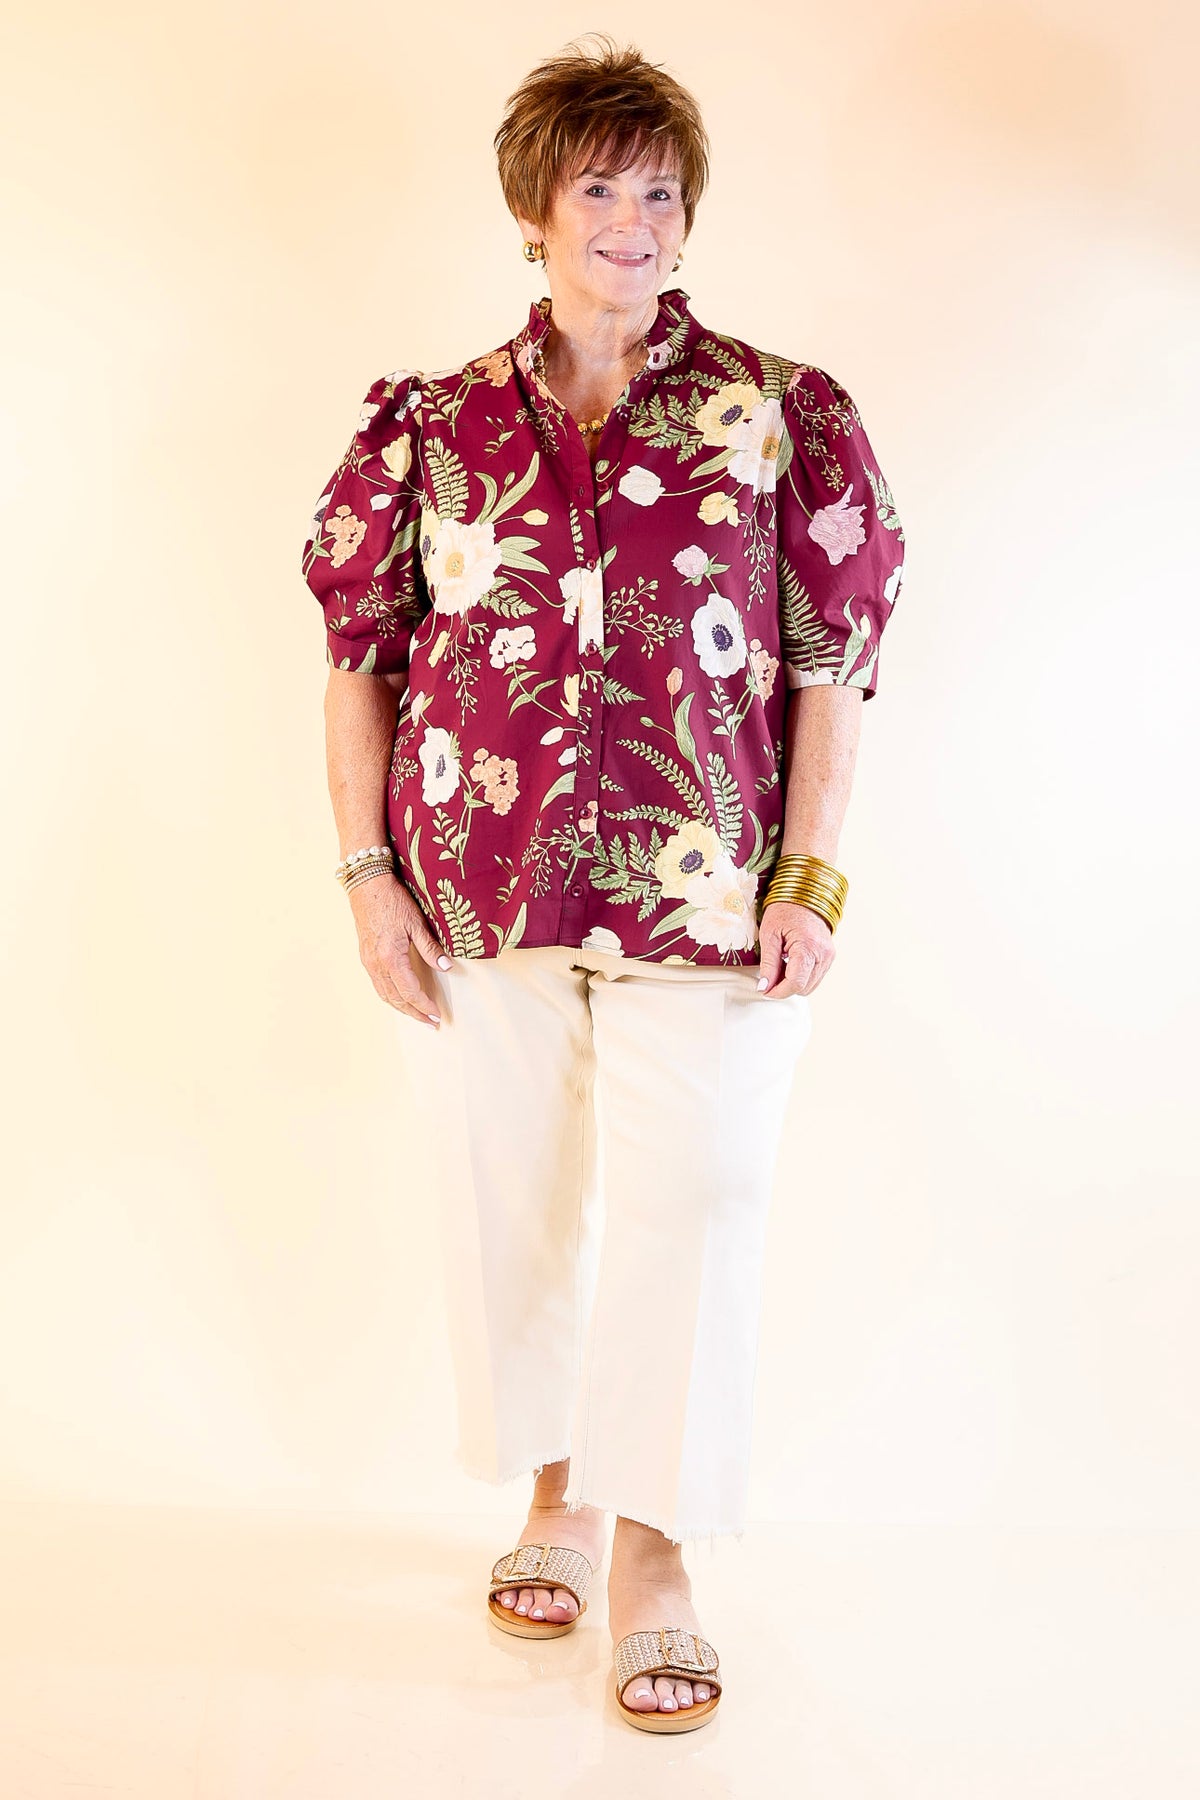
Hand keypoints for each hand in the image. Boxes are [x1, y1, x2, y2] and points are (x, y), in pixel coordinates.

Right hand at [348, 872, 451, 1028]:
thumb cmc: (392, 900)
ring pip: (385, 995)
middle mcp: (376, 964)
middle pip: (396, 999)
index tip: (437, 1015)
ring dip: (402, 1008)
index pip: (410, 991)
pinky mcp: (366, 958)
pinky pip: (378, 985)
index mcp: (390, 958)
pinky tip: (399, 998)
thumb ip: (431, 948)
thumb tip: (447, 967)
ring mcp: (368, 962)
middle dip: (414, 1013)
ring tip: (417, 1015)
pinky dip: (390, 997)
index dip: (424, 1006)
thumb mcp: (416, 923)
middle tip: (430, 1023)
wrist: (367, 886)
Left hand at [755, 900, 833, 997]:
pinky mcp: (829, 957)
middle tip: (769, 976)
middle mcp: (823, 954)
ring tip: (780, 966)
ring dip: (793, 983)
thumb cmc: (784, 911)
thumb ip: (768, 964)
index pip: (796, 983)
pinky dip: (801, 977)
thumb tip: (764, 987)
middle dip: (784, 988)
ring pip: (810, 986)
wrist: (803, 897)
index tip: (764, 990)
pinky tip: (790, 964)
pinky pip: (815, 977)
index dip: (778, 992)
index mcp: (808, 947)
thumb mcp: (769, 935)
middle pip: (803, 988)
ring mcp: (829, 957)